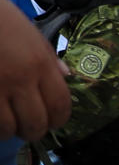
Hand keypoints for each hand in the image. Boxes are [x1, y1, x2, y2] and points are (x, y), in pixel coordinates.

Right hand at [0, 0, 70, 141]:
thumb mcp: (30, 33)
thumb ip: (48, 58)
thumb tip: (66, 77)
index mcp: (39, 64)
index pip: (60, 106)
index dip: (58, 120)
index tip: (52, 122)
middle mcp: (19, 79)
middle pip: (35, 123)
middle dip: (34, 131)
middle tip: (28, 127)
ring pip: (7, 128)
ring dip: (9, 130)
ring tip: (6, 123)